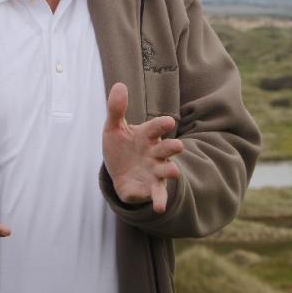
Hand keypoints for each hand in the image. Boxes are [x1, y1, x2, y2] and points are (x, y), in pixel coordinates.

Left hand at [101, 82, 184, 212]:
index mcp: (147, 136)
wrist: (118, 172)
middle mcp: (155, 153)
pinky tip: (159, 207)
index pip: (155, 128)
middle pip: (166, 149)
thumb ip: (116, 109)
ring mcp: (154, 171)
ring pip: (166, 171)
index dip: (161, 124)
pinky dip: (160, 200)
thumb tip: (119, 85)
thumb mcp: (113, 128)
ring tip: (174, 172)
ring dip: (170, 171)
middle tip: (177, 146)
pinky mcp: (150, 188)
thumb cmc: (120, 146)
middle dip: (171, 147)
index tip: (168, 121)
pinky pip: (157, 194)